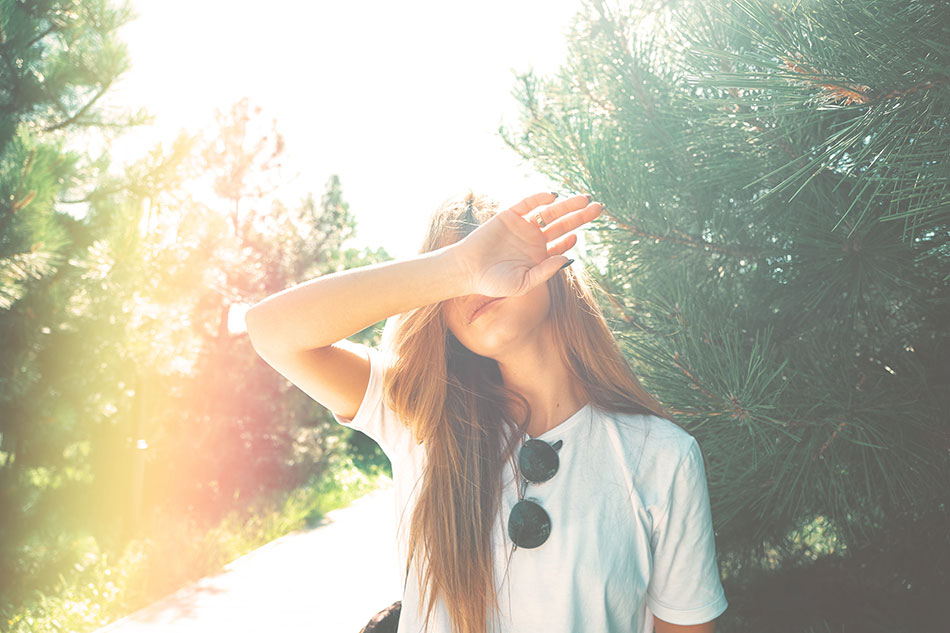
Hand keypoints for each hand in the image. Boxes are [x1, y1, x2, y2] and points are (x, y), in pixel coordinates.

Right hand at [450, 192, 603, 297]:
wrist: (467, 270)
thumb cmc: (493, 283)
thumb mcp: (524, 283)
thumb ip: (546, 271)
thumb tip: (569, 259)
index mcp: (537, 256)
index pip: (561, 244)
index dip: (571, 239)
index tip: (579, 234)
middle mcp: (533, 239)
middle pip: (562, 224)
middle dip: (580, 216)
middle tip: (599, 207)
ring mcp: (522, 226)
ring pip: (550, 212)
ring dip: (567, 205)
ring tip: (585, 199)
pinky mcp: (509, 215)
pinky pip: (528, 204)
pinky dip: (540, 198)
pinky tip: (554, 196)